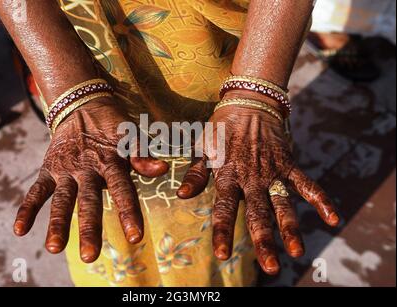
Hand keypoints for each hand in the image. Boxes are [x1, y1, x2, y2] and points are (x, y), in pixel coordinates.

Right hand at [13, 98, 168, 262]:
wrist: (82, 106)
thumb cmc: (113, 127)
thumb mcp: (130, 136)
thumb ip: (142, 155)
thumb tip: (162, 169)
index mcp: (111, 162)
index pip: (122, 190)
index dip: (129, 212)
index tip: (134, 237)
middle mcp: (87, 168)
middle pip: (89, 201)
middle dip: (89, 228)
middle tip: (90, 256)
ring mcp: (65, 170)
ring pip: (61, 199)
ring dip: (57, 223)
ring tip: (54, 248)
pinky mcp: (48, 169)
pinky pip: (36, 190)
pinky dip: (27, 208)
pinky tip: (20, 230)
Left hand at [177, 94, 339, 274]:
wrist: (249, 103)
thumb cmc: (220, 129)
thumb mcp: (202, 148)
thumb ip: (195, 174)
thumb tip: (182, 196)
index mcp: (227, 175)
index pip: (223, 208)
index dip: (223, 231)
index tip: (222, 255)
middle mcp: (251, 177)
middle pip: (258, 213)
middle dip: (264, 241)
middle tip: (271, 267)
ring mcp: (272, 172)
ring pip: (283, 204)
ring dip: (290, 228)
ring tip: (297, 252)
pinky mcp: (289, 164)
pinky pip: (307, 184)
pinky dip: (320, 199)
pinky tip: (332, 219)